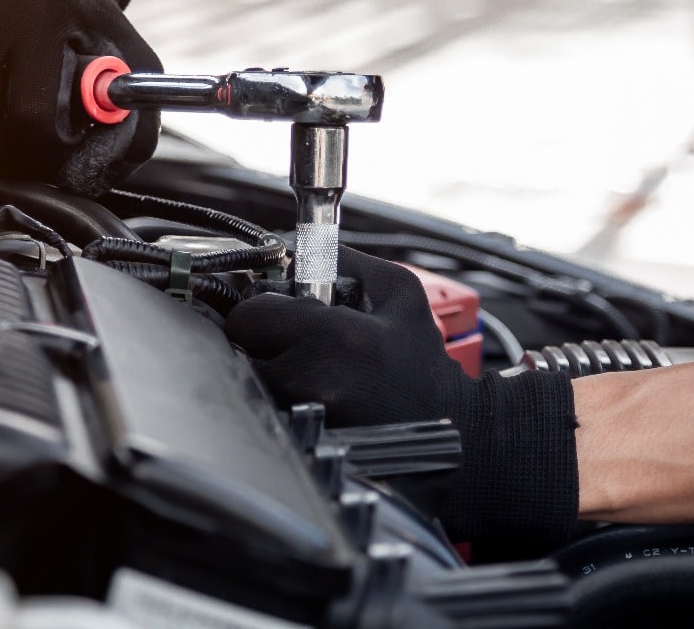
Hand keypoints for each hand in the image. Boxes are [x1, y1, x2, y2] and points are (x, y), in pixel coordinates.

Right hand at [0, 0, 160, 195]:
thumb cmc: (86, 28)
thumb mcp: (134, 69)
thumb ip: (132, 131)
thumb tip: (83, 177)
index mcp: (42, 11)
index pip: (32, 117)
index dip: (52, 147)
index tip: (64, 137)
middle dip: (14, 149)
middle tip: (33, 131)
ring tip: (4, 109)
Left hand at [225, 248, 579, 546]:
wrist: (452, 430)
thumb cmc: (424, 362)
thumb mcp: (401, 292)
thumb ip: (345, 260)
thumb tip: (296, 247)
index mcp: (335, 337)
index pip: (248, 316)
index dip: (261, 311)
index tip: (279, 314)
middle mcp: (313, 381)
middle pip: (241, 352)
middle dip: (262, 343)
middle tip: (293, 343)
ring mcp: (306, 420)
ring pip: (251, 385)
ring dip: (269, 374)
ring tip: (309, 371)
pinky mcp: (305, 446)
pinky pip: (268, 414)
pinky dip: (279, 403)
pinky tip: (312, 398)